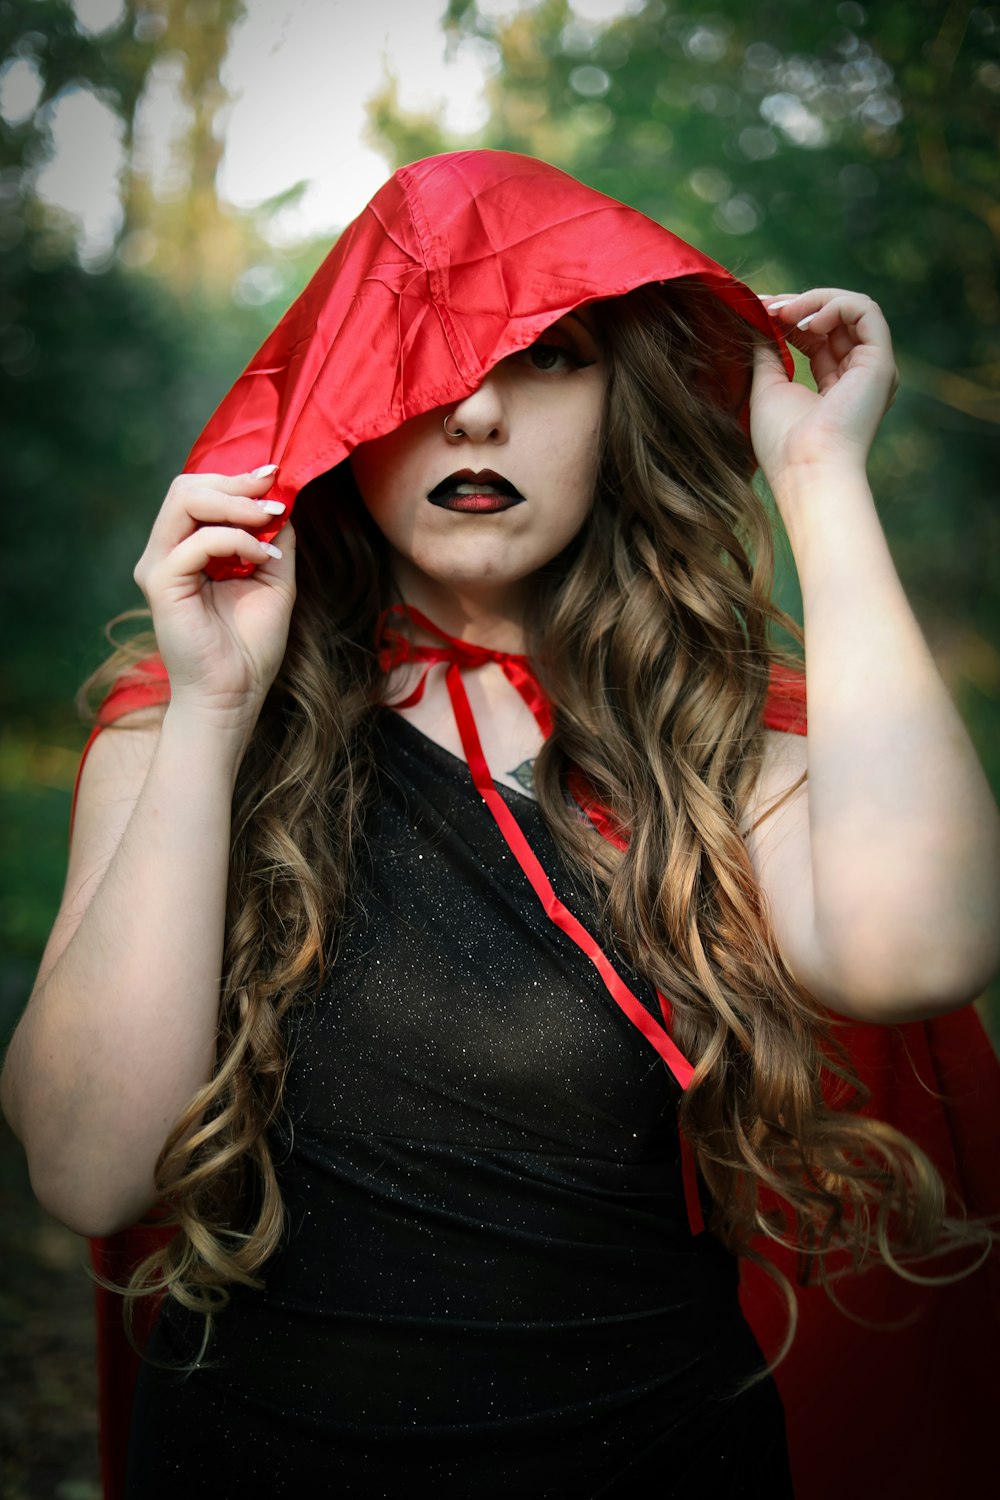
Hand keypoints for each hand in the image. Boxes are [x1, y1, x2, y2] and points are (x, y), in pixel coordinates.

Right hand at [132, 467, 296, 726]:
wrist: (235, 693)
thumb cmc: (250, 644)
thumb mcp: (274, 578)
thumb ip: (274, 538)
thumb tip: (283, 499)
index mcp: (187, 548)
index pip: (200, 491)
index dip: (237, 478)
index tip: (275, 477)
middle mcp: (167, 552)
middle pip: (186, 486)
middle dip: (236, 484)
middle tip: (273, 497)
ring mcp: (159, 565)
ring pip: (184, 500)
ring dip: (235, 505)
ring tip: (269, 522)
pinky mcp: (161, 583)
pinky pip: (196, 541)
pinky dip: (236, 540)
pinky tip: (263, 558)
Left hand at [751, 289, 898, 494]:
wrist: (806, 470)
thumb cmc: (784, 443)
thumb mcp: (768, 387)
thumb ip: (768, 352)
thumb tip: (758, 320)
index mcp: (834, 386)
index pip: (816, 337)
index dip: (789, 318)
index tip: (760, 311)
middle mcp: (858, 375)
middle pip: (834, 320)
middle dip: (799, 305)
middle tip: (767, 306)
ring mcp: (872, 368)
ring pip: (852, 309)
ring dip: (814, 301)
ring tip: (783, 312)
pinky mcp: (880, 362)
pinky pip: (865, 311)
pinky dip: (835, 305)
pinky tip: (806, 322)